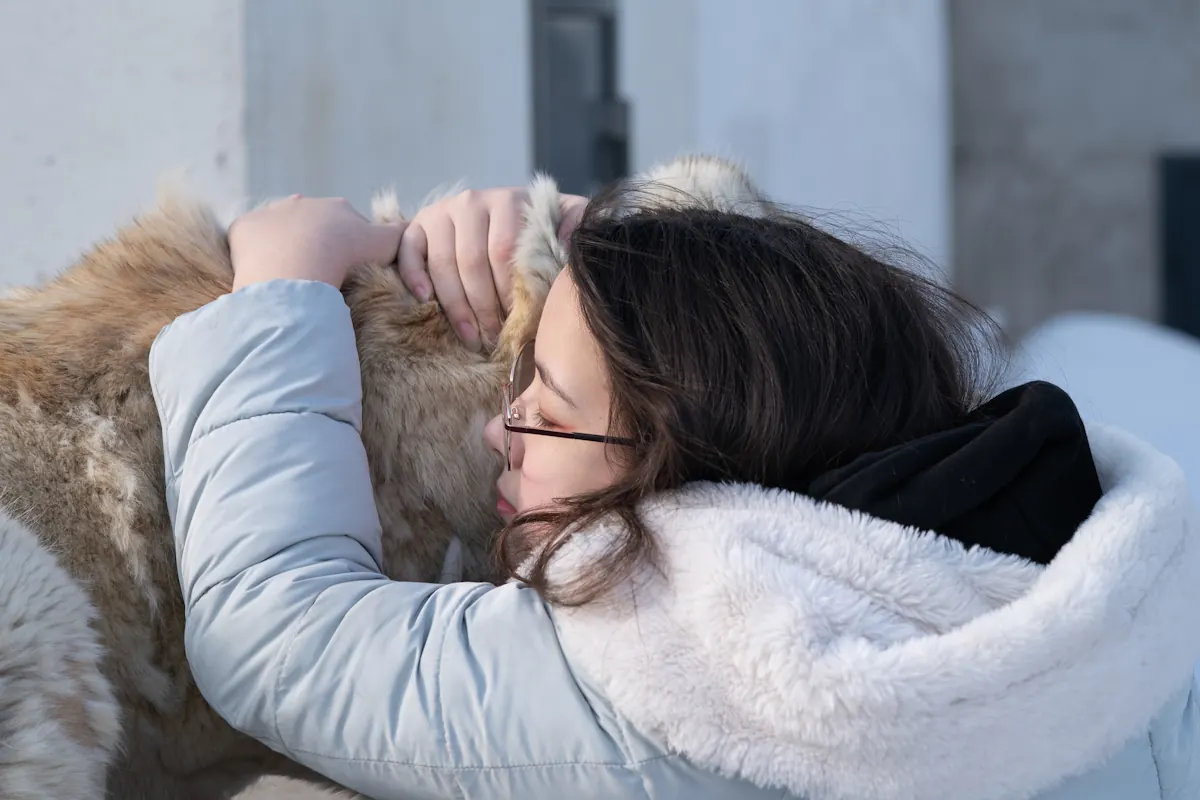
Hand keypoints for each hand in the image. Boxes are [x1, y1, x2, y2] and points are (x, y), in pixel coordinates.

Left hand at [229, 195, 404, 290]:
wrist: (299, 268)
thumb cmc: (345, 257)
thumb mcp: (385, 246)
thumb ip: (400, 235)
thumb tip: (412, 227)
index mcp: (336, 207)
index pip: (347, 224)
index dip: (351, 245)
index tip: (350, 268)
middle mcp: (302, 203)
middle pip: (312, 224)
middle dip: (317, 243)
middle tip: (322, 274)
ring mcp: (270, 214)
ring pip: (279, 230)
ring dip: (285, 246)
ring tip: (292, 276)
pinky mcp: (244, 230)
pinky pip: (249, 241)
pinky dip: (256, 254)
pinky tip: (265, 273)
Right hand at [397, 188, 586, 351]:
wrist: (502, 215)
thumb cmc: (536, 228)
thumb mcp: (564, 218)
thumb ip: (574, 222)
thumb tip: (566, 237)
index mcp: (507, 201)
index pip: (504, 251)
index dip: (510, 291)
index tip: (518, 322)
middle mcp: (470, 201)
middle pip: (472, 261)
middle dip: (485, 306)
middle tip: (495, 337)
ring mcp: (441, 212)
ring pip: (443, 264)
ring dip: (456, 306)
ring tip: (472, 337)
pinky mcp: (416, 225)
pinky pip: (409, 252)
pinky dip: (414, 277)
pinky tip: (426, 302)